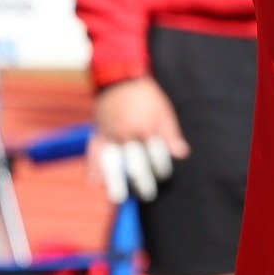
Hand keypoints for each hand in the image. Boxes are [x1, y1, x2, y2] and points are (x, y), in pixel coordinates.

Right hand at [89, 77, 189, 204]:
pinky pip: (92, 151)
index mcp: (145, 128)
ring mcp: (109, 133)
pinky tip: (93, 182)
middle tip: (147, 195)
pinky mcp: (98, 132)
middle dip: (141, 182)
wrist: (120, 77)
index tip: (163, 176)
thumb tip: (181, 154)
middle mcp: (125, 133)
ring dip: (114, 181)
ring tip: (117, 197)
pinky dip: (92, 167)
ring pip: (111, 162)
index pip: (156, 157)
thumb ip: (171, 134)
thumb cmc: (146, 95)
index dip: (161, 169)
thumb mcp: (164, 111)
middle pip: (134, 165)